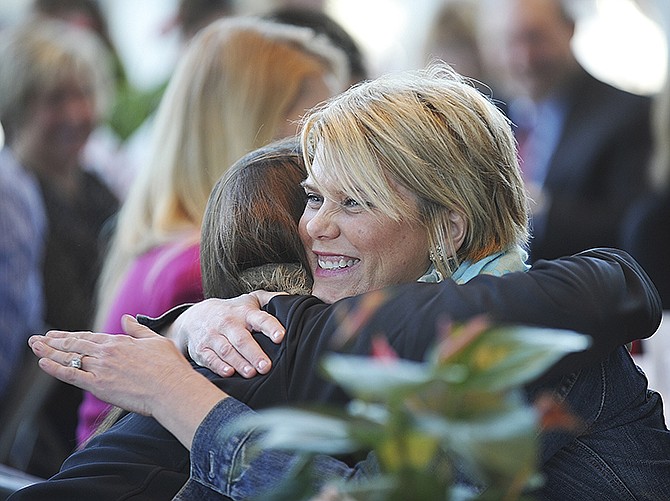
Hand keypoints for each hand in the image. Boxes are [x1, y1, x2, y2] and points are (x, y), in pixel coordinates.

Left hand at [29, 316, 198, 416]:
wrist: (171, 388)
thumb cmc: (169, 367)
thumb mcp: (156, 341)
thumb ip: (138, 330)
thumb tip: (126, 318)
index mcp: (119, 342)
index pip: (89, 337)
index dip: (71, 335)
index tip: (58, 334)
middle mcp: (107, 352)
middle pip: (75, 345)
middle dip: (54, 341)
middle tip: (37, 338)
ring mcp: (101, 368)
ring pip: (69, 357)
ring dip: (49, 351)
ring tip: (34, 346)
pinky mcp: (99, 386)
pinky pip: (71, 375)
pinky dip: (55, 369)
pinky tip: (42, 363)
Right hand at [172, 292, 284, 378]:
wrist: (194, 317)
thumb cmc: (230, 311)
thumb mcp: (249, 300)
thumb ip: (269, 299)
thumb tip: (290, 299)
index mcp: (244, 312)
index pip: (260, 319)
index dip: (271, 327)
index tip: (280, 336)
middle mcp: (228, 323)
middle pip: (242, 339)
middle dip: (254, 353)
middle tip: (266, 366)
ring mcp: (213, 336)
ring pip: (226, 350)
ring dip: (239, 362)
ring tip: (251, 373)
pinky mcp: (201, 349)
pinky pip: (210, 358)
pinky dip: (219, 366)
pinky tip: (229, 373)